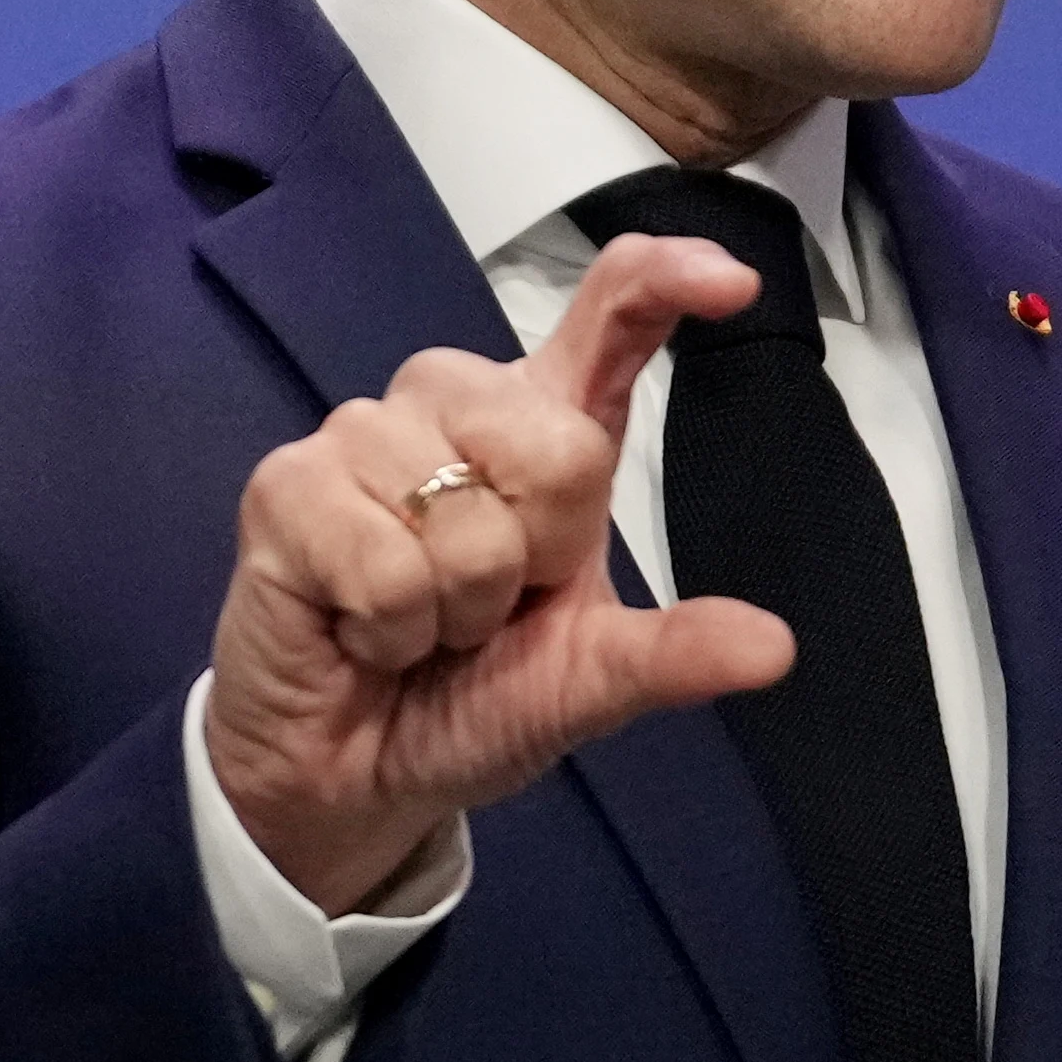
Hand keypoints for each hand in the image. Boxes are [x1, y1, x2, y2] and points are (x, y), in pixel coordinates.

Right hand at [202, 230, 798, 907]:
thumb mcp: (583, 685)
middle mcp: (455, 409)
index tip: (732, 283)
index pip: (608, 321)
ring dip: (451, 607)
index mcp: (544, 434)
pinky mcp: (287, 485)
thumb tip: (773, 648)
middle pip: (555, 443)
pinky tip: (359, 630)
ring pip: (460, 513)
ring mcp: (363, 436)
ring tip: (413, 623)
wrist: (351, 779)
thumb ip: (669, 656)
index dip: (663, 283)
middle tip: (482, 610)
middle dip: (535, 560)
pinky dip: (386, 625)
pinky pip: (382, 560)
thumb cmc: (463, 702)